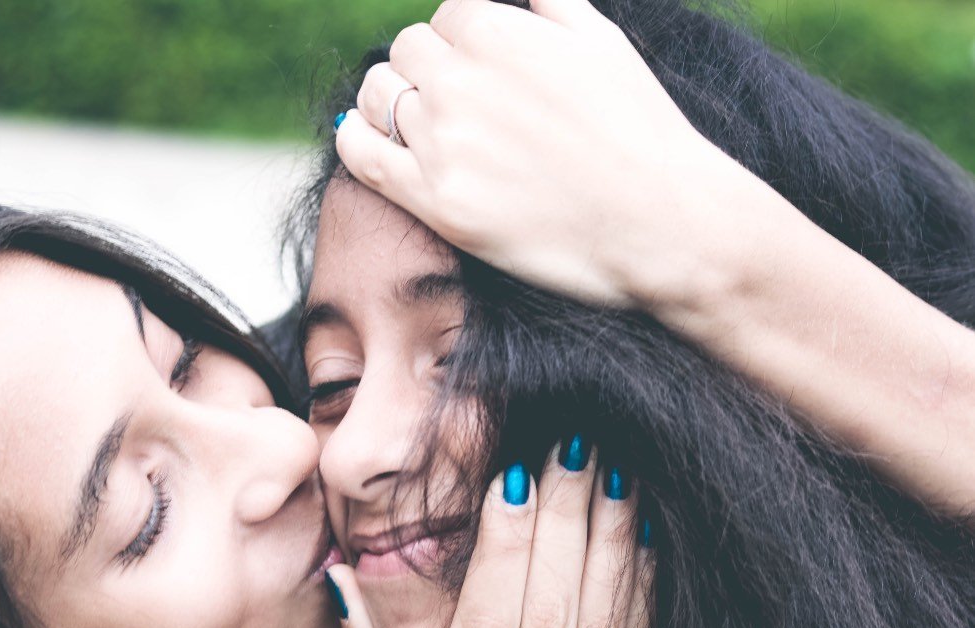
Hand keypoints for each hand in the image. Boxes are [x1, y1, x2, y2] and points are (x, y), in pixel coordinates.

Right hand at [326, 444, 653, 627]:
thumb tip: (339, 579)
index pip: (485, 621)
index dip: (504, 544)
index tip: (516, 474)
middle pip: (547, 610)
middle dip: (562, 520)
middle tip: (572, 446)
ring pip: (598, 623)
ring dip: (609, 540)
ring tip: (612, 470)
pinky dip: (640, 589)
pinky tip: (642, 536)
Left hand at [334, 0, 741, 308]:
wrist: (658, 220)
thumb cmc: (639, 130)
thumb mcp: (599, 39)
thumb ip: (547, 2)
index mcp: (497, 31)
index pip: (445, 16)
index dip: (458, 42)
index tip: (475, 70)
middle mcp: (460, 80)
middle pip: (407, 52)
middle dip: (425, 70)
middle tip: (452, 103)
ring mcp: (443, 141)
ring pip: (378, 96)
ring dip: (390, 101)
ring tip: (415, 123)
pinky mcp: (435, 201)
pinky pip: (362, 156)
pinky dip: (354, 138)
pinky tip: (364, 137)